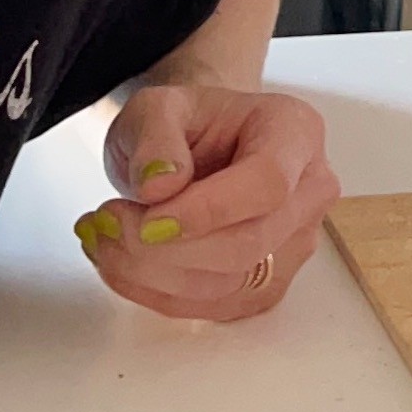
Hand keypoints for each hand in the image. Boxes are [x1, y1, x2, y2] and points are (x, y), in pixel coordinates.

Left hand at [73, 82, 340, 321]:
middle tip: (107, 223)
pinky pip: (214, 305)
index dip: (208, 210)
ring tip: (103, 237)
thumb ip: (155, 136)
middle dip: (168, 247)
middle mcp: (309, 191)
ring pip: (230, 283)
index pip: (267, 183)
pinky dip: (156, 292)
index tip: (147, 220)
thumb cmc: (185, 122)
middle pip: (249, 242)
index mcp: (295, 132)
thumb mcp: (156, 106)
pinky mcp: (268, 283)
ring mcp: (293, 243)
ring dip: (152, 272)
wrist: (192, 146)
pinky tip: (118, 264)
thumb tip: (160, 185)